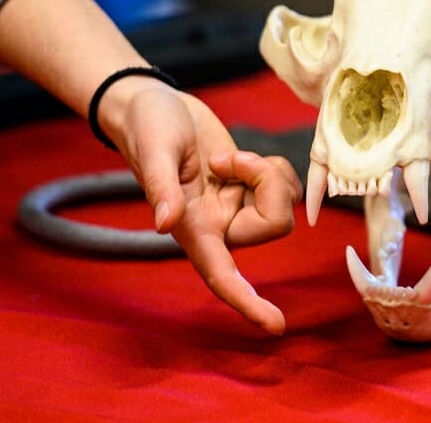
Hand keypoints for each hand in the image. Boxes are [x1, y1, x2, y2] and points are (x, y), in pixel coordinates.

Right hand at [108, 83, 301, 334]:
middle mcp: (217, 224)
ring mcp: (235, 206)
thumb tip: (165, 224)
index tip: (276, 325)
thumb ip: (160, 188)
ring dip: (268, 173)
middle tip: (231, 159)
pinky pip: (284, 186)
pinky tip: (242, 157)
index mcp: (192, 228)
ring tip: (230, 157)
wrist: (152, 105)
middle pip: (274, 225)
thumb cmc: (146, 127)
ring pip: (284, 205)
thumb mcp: (152, 151)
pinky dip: (273, 167)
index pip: (222, 276)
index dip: (248, 302)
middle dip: (267, 186)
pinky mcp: (248, 187)